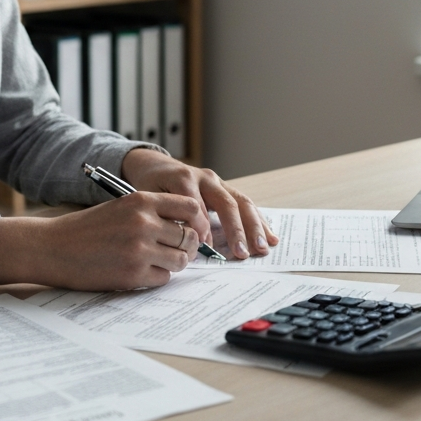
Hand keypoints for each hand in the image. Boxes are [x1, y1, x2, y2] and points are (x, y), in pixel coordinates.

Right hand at [0, 191, 205, 290]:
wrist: (54, 247)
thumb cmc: (87, 228)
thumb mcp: (120, 206)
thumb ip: (151, 212)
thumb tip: (186, 227)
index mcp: (141, 200)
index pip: (190, 207)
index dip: (195, 220)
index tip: (190, 228)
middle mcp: (144, 223)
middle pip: (189, 236)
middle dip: (187, 246)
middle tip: (177, 250)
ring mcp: (140, 250)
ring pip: (181, 260)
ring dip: (174, 263)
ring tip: (157, 261)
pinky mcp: (133, 274)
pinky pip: (164, 278)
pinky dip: (157, 277)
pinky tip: (141, 271)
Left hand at [121, 148, 278, 259]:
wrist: (157, 167)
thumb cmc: (152, 186)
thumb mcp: (149, 196)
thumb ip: (167, 214)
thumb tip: (188, 238)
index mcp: (184, 178)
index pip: (197, 205)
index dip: (201, 228)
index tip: (205, 249)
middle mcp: (206, 178)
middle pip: (226, 202)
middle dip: (236, 229)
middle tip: (242, 252)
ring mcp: (219, 183)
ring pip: (242, 203)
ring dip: (254, 227)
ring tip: (262, 247)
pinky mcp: (226, 189)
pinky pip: (245, 205)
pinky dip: (259, 221)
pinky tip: (270, 237)